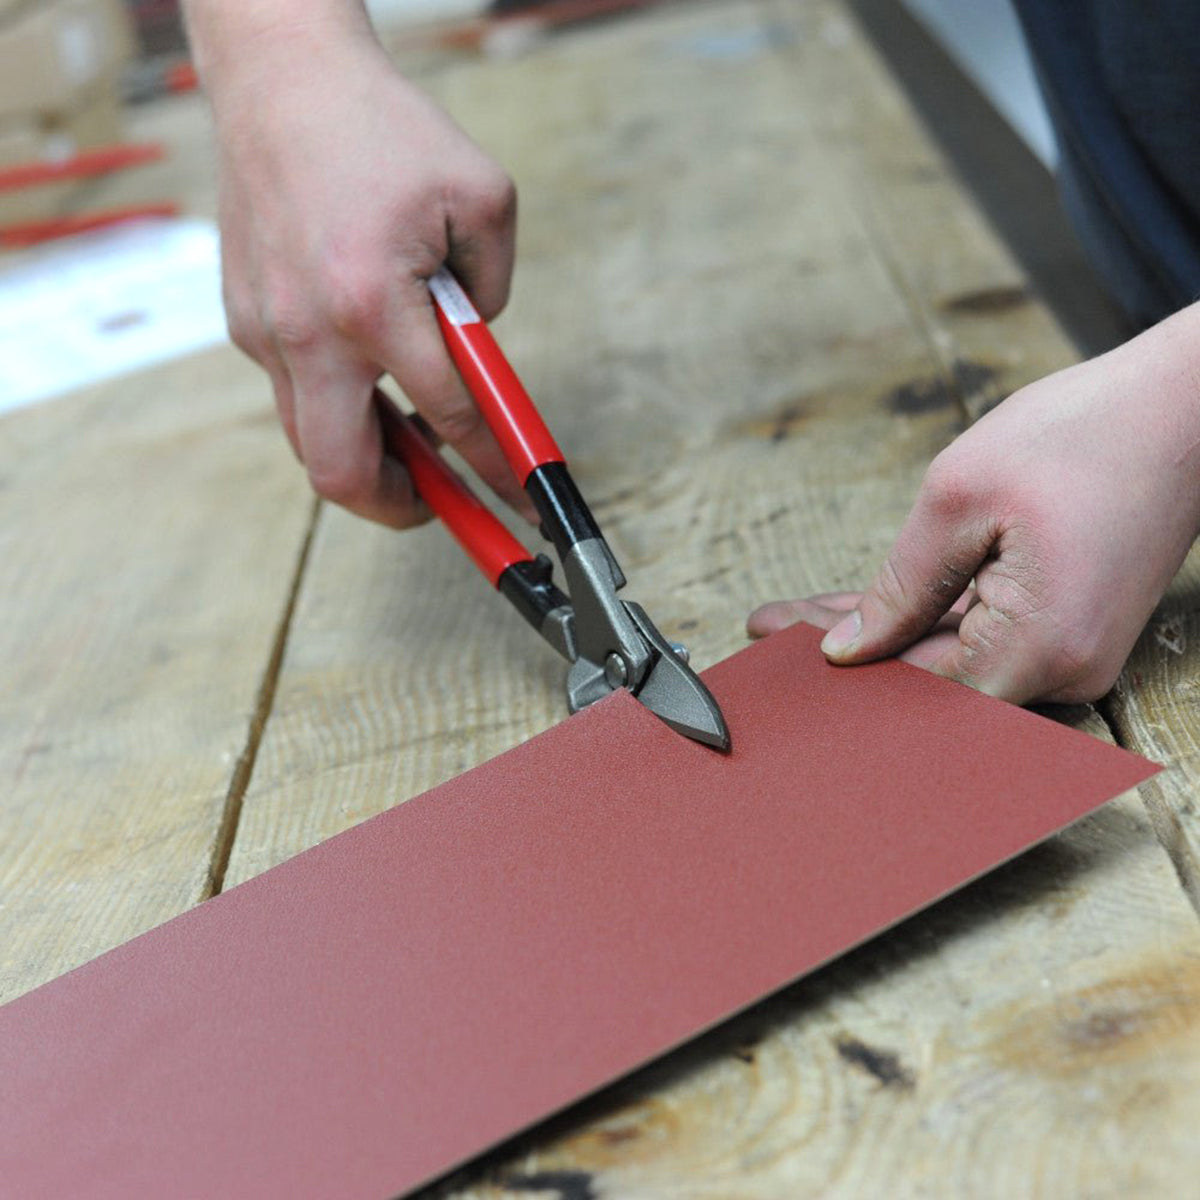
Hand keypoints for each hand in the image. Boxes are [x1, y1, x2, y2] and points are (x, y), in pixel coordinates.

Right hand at [192, 5, 531, 527]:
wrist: (281, 83)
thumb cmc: (383, 132)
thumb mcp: (483, 200)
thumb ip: (492, 295)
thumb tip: (476, 358)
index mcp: (373, 302)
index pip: (449, 416)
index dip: (494, 468)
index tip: (519, 503)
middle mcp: (307, 331)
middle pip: (342, 472)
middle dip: (402, 506)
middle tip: (441, 501)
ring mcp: (265, 333)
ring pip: (310, 442)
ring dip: (367, 460)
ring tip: (413, 445)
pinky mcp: (245, 325)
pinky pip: (295, 395)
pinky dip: (339, 408)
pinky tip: (371, 379)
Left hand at [749, 302, 1199, 703]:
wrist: (1187, 402)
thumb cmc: (1086, 433)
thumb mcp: (960, 498)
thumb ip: (900, 586)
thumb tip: (850, 650)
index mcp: (1036, 647)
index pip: (912, 689)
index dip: (841, 676)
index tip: (774, 650)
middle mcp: (1063, 668)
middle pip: (929, 676)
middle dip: (849, 647)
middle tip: (773, 626)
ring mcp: (1072, 650)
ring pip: (952, 651)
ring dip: (883, 629)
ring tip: (803, 614)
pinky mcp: (1072, 623)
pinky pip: (984, 629)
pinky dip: (929, 614)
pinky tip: (870, 604)